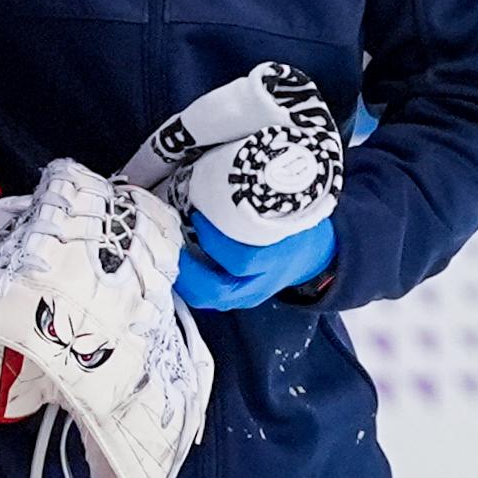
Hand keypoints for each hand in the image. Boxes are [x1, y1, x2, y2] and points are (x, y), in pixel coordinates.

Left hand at [178, 210, 334, 309]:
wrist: (309, 255)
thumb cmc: (293, 227)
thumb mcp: (285, 212)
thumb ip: (256, 203)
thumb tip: (222, 179)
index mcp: (276, 260)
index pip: (242, 260)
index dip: (215, 241)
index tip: (197, 216)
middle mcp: (258, 284)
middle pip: (217, 291)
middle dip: (188, 270)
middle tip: (171, 242)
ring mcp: (245, 296)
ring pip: (206, 298)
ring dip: (183, 278)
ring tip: (168, 252)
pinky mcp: (233, 298)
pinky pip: (205, 297)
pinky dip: (187, 281)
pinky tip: (176, 262)